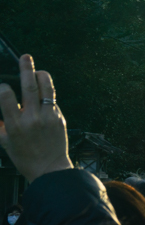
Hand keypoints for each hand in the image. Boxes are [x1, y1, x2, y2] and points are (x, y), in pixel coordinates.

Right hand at [0, 55, 72, 182]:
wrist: (49, 168)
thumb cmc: (25, 156)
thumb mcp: (5, 142)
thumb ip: (1, 125)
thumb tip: (0, 108)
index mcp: (15, 125)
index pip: (6, 99)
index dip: (3, 88)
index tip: (2, 85)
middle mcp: (32, 119)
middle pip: (29, 87)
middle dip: (26, 69)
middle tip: (25, 57)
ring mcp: (48, 117)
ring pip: (46, 89)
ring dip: (42, 75)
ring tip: (37, 68)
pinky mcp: (59, 117)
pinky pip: (53, 100)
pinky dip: (48, 92)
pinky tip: (44, 89)